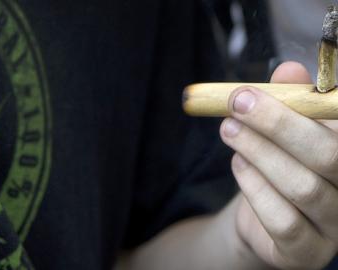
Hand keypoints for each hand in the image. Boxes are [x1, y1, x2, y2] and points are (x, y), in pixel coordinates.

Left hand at [220, 62, 337, 268]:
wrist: (260, 218)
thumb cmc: (277, 165)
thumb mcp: (281, 129)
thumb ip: (289, 100)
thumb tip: (288, 70)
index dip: (315, 102)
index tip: (266, 83)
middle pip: (330, 155)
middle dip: (278, 124)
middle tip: (237, 103)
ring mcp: (335, 227)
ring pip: (303, 187)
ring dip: (258, 152)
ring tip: (229, 130)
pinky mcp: (307, 253)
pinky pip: (284, 221)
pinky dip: (254, 188)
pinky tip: (238, 165)